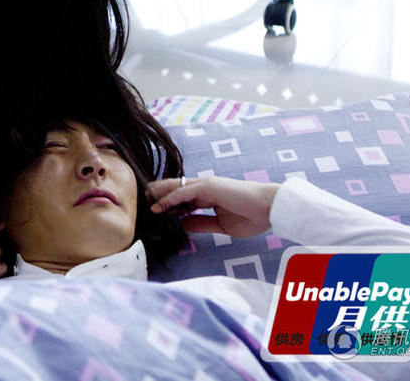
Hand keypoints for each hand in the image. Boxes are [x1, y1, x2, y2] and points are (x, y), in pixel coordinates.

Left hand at [148, 176, 280, 237]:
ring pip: (175, 188)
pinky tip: (158, 206)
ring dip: (157, 195)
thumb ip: (202, 223)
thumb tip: (183, 224)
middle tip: (140, 202)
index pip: (181, 198)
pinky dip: (169, 199)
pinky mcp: (209, 187)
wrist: (270, 209)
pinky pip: (184, 193)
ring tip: (142, 202)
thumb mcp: (221, 224)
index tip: (152, 213)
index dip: (165, 204)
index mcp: (208, 196)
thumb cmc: (252, 216)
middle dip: (156, 195)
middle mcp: (204, 187)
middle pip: (173, 189)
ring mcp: (206, 185)